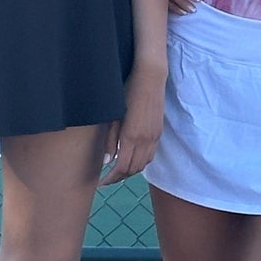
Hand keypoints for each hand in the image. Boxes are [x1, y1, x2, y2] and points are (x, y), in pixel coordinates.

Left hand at [100, 63, 165, 184]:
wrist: (150, 78)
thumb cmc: (127, 91)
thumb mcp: (114, 115)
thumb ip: (110, 139)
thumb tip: (108, 159)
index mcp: (131, 136)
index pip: (122, 167)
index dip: (111, 178)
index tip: (101, 183)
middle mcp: (145, 140)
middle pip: (134, 169)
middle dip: (120, 177)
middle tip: (107, 179)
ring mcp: (154, 137)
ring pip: (144, 164)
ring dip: (131, 171)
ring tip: (118, 171)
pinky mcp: (159, 132)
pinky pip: (150, 155)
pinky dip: (140, 162)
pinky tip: (131, 158)